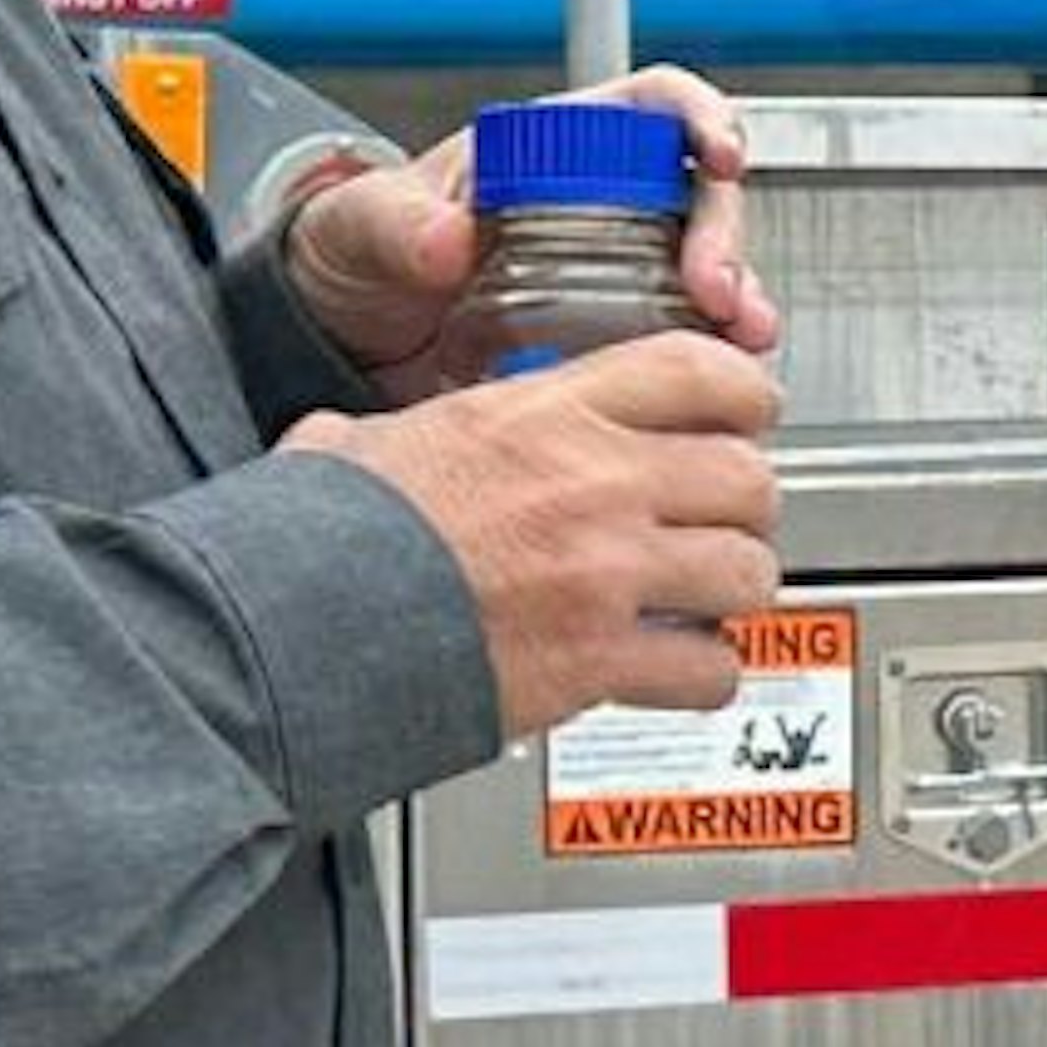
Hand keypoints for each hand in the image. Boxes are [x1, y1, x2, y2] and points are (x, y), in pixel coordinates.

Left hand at [278, 63, 778, 396]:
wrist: (346, 341)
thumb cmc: (361, 256)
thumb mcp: (363, 227)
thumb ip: (398, 225)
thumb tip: (448, 239)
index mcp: (551, 148)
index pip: (651, 106)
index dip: (701, 120)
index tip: (721, 157)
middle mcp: (598, 204)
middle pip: (697, 197)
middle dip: (723, 239)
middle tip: (715, 289)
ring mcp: (612, 273)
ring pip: (705, 272)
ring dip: (735, 305)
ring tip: (739, 340)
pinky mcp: (611, 339)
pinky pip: (679, 341)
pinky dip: (708, 360)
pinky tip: (714, 380)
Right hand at [289, 325, 783, 743]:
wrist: (299, 626)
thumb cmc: (318, 540)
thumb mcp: (355, 445)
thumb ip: (390, 433)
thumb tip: (352, 442)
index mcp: (542, 415)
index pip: (697, 370)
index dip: (741, 392)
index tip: (744, 414)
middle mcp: (592, 485)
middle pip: (747, 475)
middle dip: (745, 504)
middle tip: (723, 519)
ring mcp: (605, 573)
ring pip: (748, 571)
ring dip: (734, 589)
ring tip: (704, 598)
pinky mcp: (599, 661)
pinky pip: (707, 667)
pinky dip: (703, 675)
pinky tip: (675, 670)